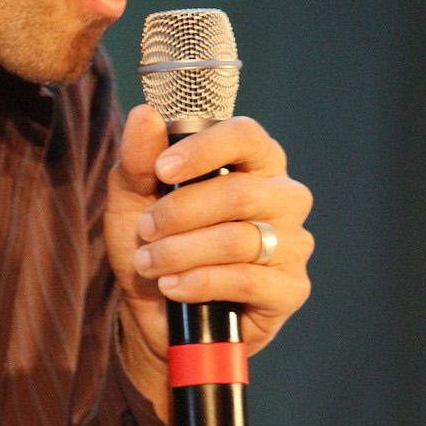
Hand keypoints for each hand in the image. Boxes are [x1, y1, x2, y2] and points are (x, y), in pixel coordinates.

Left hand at [104, 105, 313, 385]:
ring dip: (181, 252)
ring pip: (238, 239)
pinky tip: (173, 286)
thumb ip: (138, 157)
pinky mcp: (290, 288)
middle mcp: (282, 196)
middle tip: (145, 230)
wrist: (155, 311)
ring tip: (149, 264)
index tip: (162, 170)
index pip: (245, 135)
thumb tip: (145, 114)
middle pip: (238, 193)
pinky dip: (199, 282)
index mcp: (253, 161)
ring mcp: (293, 243)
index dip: (203, 149)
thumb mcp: (132, 197)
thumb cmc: (153, 242)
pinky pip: (246, 280)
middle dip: (179, 214)